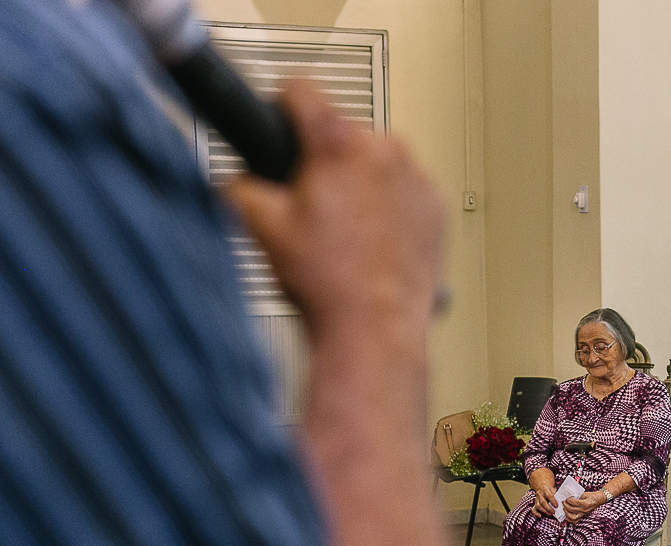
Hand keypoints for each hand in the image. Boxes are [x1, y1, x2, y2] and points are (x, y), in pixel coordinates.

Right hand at [225, 81, 444, 336]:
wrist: (376, 328)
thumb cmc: (327, 283)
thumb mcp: (260, 228)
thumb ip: (236, 186)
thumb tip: (232, 179)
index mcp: (340, 145)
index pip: (302, 90)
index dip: (280, 105)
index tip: (277, 119)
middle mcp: (386, 152)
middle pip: (342, 131)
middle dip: (322, 158)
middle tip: (309, 202)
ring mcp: (417, 179)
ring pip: (377, 160)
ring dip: (358, 180)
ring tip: (343, 229)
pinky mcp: (436, 206)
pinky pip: (406, 189)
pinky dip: (389, 205)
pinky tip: (372, 240)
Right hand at [530, 484, 558, 517]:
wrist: (542, 487)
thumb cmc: (549, 490)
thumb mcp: (553, 490)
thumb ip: (555, 495)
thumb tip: (559, 503)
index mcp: (545, 489)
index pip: (549, 495)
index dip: (553, 501)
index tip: (556, 506)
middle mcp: (539, 494)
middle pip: (543, 502)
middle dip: (548, 508)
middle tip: (553, 512)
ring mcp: (536, 499)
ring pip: (538, 506)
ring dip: (544, 511)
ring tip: (550, 514)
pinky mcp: (535, 503)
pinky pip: (533, 509)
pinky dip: (536, 513)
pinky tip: (540, 516)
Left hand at [563, 491, 603, 522]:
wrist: (598, 500)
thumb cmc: (592, 496)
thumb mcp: (585, 494)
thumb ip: (577, 496)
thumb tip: (569, 497)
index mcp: (585, 504)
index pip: (574, 503)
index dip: (569, 501)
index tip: (566, 499)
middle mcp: (584, 510)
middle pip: (572, 509)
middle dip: (565, 505)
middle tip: (563, 502)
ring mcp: (583, 514)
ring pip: (572, 517)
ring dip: (566, 513)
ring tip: (564, 509)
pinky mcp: (582, 516)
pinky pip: (575, 521)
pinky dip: (570, 520)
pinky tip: (566, 517)